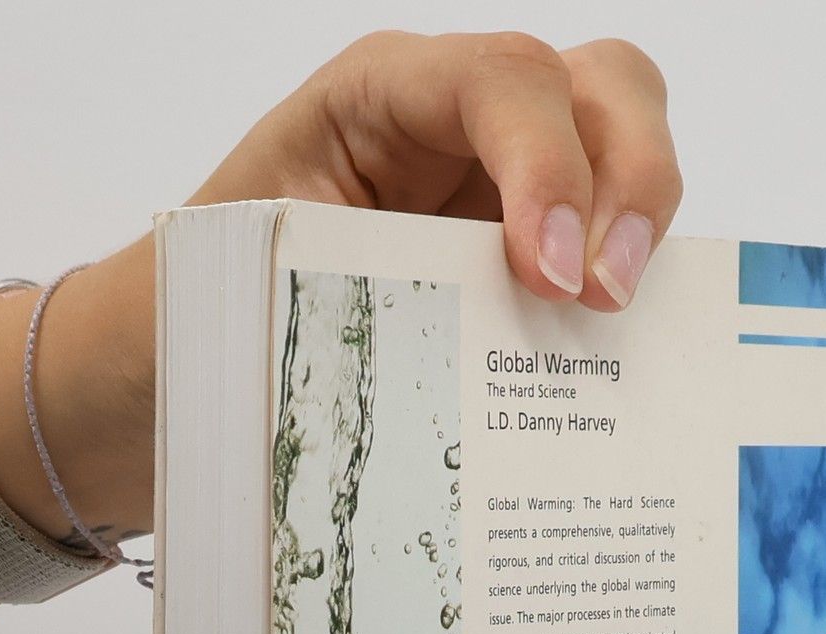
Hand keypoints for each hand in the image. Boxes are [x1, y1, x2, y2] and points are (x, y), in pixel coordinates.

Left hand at [0, 33, 682, 545]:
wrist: (180, 362)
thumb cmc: (202, 307)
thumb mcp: (252, 279)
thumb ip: (348, 288)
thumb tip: (434, 357)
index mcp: (383, 97)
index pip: (504, 79)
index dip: (549, 165)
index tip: (551, 276)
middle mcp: (461, 122)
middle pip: (602, 86)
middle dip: (632, 181)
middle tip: (606, 299)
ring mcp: (509, 185)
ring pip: (628, 146)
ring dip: (645, 229)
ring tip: (618, 326)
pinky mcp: (533, 255)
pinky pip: (612, 248)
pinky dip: (634, 292)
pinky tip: (616, 362)